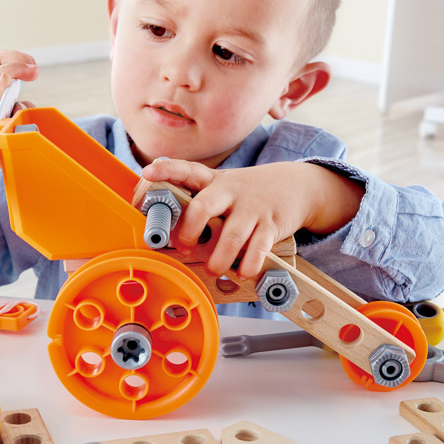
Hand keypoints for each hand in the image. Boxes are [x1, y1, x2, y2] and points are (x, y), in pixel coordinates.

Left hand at [140, 159, 363, 279]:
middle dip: (189, 231)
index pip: (187, 170)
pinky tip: (243, 272)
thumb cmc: (248, 193)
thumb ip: (199, 201)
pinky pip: (258, 248)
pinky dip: (248, 265)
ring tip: (214, 269)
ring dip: (219, 259)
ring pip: (231, 236)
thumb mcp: (224, 188)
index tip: (148, 173)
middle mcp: (231, 192)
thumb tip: (165, 227)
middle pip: (204, 206)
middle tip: (184, 247)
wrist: (296, 186)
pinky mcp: (272, 224)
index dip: (167, 171)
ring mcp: (252, 208)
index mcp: (214, 181)